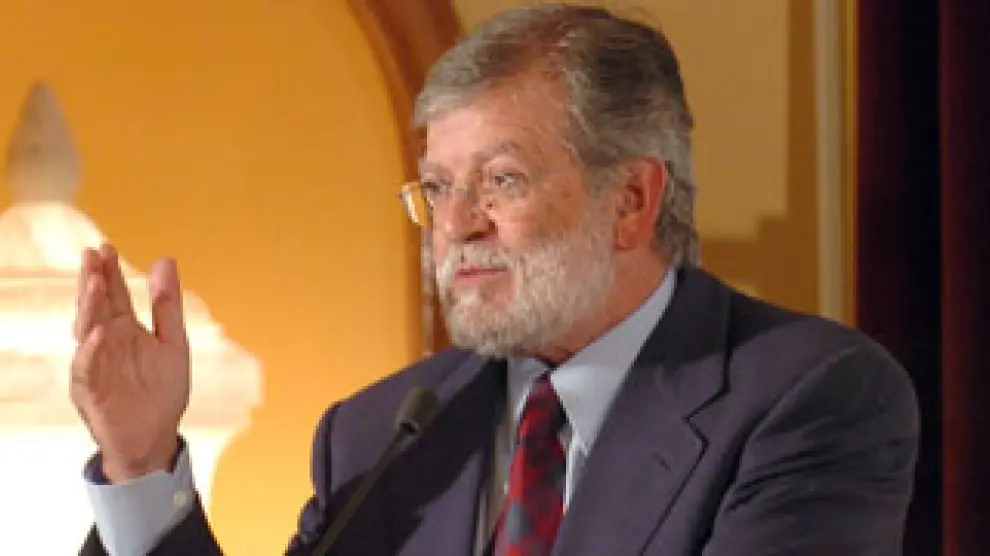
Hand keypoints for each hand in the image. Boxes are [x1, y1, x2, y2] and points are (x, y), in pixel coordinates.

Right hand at [70, 244, 190, 481]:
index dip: (110, 272)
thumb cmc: (162, 391)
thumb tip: (166, 260)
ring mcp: (96, 366)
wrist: (157, 438)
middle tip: (93, 255)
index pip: (114, 295)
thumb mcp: (173, 342)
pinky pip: (87, 368)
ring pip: (86, 331)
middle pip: (96, 307)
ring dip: (90, 307)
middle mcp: (106, 344)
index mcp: (125, 330)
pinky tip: (98, 332)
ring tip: (96, 282)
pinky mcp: (91, 391)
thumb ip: (168, 305)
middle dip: (93, 281)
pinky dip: (90, 351)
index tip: (106, 247)